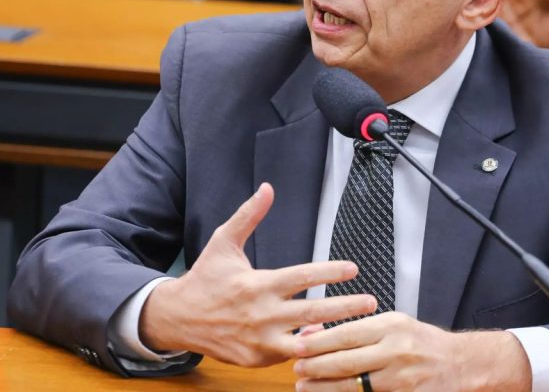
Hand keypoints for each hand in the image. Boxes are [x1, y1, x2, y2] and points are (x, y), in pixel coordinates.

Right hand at [138, 183, 377, 366]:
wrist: (177, 318)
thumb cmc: (205, 278)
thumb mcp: (224, 242)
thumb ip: (249, 216)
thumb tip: (267, 188)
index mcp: (257, 284)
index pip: (301, 277)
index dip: (329, 272)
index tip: (353, 268)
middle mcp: (260, 314)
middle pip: (312, 313)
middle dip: (345, 308)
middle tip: (371, 302)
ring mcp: (259, 341)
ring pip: (304, 343)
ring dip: (332, 336)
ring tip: (359, 328)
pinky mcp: (255, 359)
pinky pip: (289, 356)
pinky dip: (308, 349)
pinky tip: (326, 340)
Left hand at [292, 312, 531, 391]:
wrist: (461, 364)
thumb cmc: (423, 342)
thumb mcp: (392, 325)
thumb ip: (356, 329)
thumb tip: (316, 332)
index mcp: (392, 326)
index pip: (347, 334)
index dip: (319, 343)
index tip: (298, 347)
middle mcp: (397, 351)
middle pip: (347, 361)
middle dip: (317, 367)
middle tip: (297, 369)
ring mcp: (403, 378)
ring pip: (355, 386)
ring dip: (326, 388)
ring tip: (305, 386)